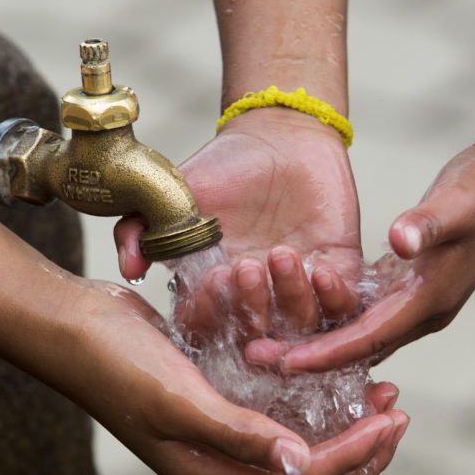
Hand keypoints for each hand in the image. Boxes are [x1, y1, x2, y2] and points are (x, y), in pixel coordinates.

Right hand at [68, 277, 407, 474]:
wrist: (71, 325)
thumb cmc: (114, 363)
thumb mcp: (178, 399)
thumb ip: (240, 435)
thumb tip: (302, 467)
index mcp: (208, 472)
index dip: (353, 454)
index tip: (391, 419)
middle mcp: (216, 457)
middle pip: (306, 468)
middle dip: (357, 442)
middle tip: (394, 407)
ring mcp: (213, 427)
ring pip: (293, 434)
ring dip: (337, 415)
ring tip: (374, 386)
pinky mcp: (211, 395)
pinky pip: (271, 404)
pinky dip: (304, 390)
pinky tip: (326, 365)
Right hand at [115, 108, 363, 347]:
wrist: (281, 137)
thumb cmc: (225, 167)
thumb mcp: (172, 193)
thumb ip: (139, 227)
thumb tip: (129, 269)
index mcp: (215, 291)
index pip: (208, 329)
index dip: (209, 314)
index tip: (211, 278)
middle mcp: (257, 301)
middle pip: (255, 338)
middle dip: (250, 309)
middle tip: (245, 267)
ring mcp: (299, 291)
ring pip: (300, 328)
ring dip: (291, 299)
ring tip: (280, 254)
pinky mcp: (340, 273)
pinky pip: (345, 307)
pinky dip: (334, 298)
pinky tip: (320, 269)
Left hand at [271, 141, 474, 371]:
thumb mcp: (454, 205)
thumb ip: (426, 224)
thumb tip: (400, 240)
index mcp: (429, 301)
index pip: (368, 338)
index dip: (325, 353)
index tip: (283, 361)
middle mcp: (420, 312)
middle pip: (356, 347)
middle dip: (307, 356)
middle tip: (254, 358)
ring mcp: (413, 301)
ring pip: (356, 334)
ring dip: (313, 339)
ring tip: (262, 340)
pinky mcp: (404, 286)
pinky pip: (361, 312)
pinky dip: (328, 316)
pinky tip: (290, 312)